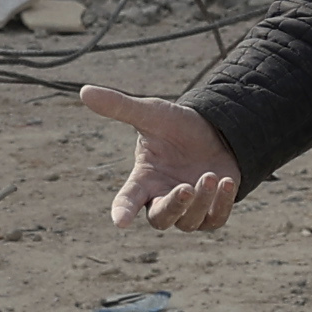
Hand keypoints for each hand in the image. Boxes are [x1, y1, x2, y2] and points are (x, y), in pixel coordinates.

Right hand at [81, 86, 244, 233]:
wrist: (216, 130)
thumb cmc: (177, 126)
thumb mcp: (150, 113)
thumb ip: (119, 106)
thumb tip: (84, 91)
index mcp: (144, 180)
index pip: (127, 200)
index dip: (123, 211)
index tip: (120, 221)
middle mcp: (163, 198)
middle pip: (160, 219)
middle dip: (173, 206)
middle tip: (186, 188)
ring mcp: (188, 209)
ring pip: (188, 221)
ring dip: (200, 201)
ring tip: (211, 175)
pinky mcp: (212, 211)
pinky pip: (214, 220)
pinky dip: (221, 205)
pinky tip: (226, 183)